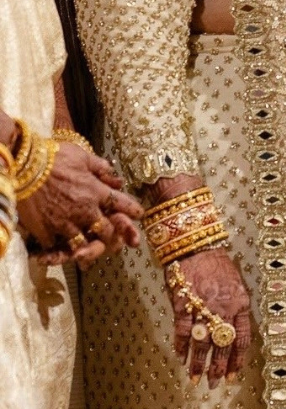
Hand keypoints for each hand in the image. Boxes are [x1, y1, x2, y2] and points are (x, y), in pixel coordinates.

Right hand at [18, 143, 143, 269]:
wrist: (23, 166)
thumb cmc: (53, 156)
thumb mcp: (82, 155)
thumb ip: (101, 167)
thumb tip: (115, 176)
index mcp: (96, 191)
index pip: (122, 204)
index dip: (133, 210)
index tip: (139, 214)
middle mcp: (85, 210)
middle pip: (107, 231)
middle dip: (113, 237)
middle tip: (116, 242)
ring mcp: (66, 223)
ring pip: (85, 244)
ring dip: (89, 249)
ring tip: (89, 253)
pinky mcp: (48, 231)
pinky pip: (59, 247)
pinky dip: (61, 251)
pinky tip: (62, 252)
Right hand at [166, 248, 250, 387]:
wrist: (196, 245)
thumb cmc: (216, 264)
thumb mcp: (235, 285)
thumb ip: (234, 309)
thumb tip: (230, 333)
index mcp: (240, 304)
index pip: (242, 340)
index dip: (237, 361)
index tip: (232, 376)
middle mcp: (224, 309)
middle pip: (222, 346)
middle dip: (217, 369)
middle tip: (213, 385)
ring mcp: (203, 307)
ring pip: (202, 344)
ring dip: (198, 364)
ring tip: (195, 379)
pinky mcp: (183, 304)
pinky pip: (182, 331)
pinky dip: (180, 346)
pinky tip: (179, 357)